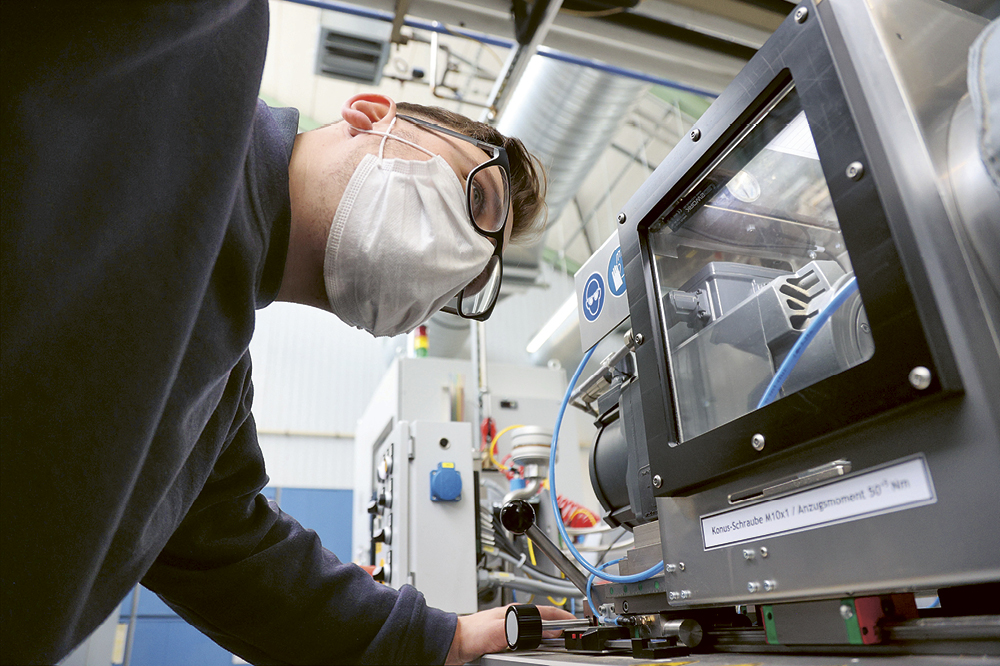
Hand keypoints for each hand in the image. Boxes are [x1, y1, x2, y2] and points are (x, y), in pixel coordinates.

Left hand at [445, 604, 576, 664]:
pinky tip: (534, 648)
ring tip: (556, 640)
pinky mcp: (501, 638)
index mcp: (514, 611)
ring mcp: (507, 627)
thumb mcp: (499, 631)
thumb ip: (519, 629)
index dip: (561, 616)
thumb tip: (538, 630)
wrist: (452, 642)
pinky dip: (533, 642)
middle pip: (541, 620)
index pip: (545, 612)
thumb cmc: (470, 633)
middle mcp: (512, 617)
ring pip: (533, 630)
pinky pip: (523, 639)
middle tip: (568, 633)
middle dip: (556, 625)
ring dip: (545, 634)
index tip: (574, 622)